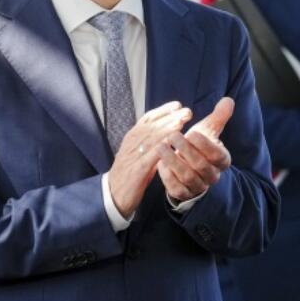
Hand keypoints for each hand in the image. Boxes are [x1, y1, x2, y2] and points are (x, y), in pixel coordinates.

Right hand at [108, 101, 192, 217]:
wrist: (112, 195)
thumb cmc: (129, 173)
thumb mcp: (140, 153)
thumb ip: (151, 143)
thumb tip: (168, 132)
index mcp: (132, 138)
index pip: (147, 119)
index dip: (163, 111)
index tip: (178, 105)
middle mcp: (132, 143)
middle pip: (152, 126)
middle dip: (170, 117)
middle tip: (186, 111)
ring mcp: (133, 156)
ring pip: (151, 138)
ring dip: (167, 129)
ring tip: (181, 122)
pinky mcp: (137, 169)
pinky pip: (150, 157)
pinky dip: (160, 148)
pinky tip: (171, 143)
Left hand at [156, 97, 234, 202]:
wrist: (189, 168)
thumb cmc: (198, 147)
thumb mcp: (208, 131)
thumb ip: (218, 117)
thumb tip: (228, 100)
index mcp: (222, 160)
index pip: (217, 155)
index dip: (205, 145)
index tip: (192, 132)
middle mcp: (212, 176)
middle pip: (201, 165)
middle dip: (186, 150)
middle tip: (172, 136)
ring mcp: (198, 186)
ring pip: (187, 177)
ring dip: (173, 161)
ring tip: (161, 147)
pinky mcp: (183, 193)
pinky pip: (176, 188)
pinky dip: (167, 176)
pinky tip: (159, 163)